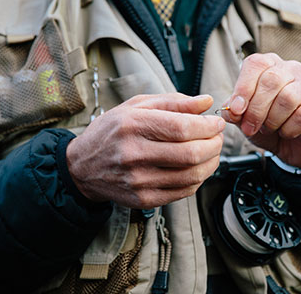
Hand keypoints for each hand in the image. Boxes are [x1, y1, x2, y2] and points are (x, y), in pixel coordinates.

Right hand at [66, 93, 224, 208]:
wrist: (82, 166)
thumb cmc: (112, 131)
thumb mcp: (137, 106)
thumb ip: (174, 102)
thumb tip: (207, 102)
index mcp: (133, 125)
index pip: (182, 128)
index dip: (208, 126)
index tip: (216, 123)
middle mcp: (134, 154)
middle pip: (191, 154)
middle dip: (215, 144)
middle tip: (218, 137)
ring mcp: (138, 180)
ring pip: (192, 175)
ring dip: (211, 162)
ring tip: (211, 151)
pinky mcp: (143, 199)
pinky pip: (183, 191)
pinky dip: (198, 178)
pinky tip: (197, 167)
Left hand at [221, 53, 300, 167]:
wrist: (293, 147)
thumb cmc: (268, 126)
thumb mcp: (244, 119)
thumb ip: (234, 112)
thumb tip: (230, 109)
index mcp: (271, 65)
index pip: (257, 63)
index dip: (243, 87)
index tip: (236, 109)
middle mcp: (292, 70)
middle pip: (271, 79)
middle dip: (256, 108)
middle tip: (249, 127)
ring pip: (287, 97)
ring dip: (272, 120)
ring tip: (269, 128)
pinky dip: (288, 129)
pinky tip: (286, 132)